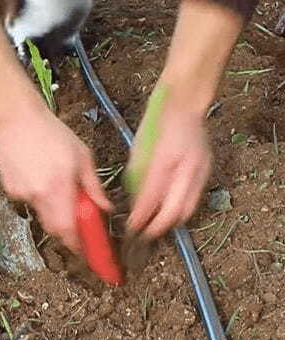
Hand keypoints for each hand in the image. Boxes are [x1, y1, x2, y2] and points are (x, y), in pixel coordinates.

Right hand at [0, 105, 110, 254]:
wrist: (16, 117)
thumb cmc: (52, 133)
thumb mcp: (82, 156)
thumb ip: (94, 186)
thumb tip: (105, 208)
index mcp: (59, 188)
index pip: (69, 230)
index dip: (78, 245)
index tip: (87, 252)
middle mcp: (39, 195)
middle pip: (54, 228)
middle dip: (67, 231)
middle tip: (77, 223)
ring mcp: (22, 193)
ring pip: (42, 213)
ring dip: (53, 208)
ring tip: (54, 180)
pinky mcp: (10, 188)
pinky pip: (29, 200)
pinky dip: (38, 195)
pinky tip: (38, 173)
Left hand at [127, 97, 211, 238]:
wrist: (185, 105)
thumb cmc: (157, 122)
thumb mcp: (139, 148)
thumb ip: (137, 176)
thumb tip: (133, 200)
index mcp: (165, 159)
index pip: (152, 196)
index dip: (141, 216)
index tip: (131, 227)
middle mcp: (185, 168)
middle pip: (174, 211)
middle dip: (158, 227)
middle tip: (143, 235)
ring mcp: (200, 171)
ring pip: (187, 209)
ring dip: (171, 222)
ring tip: (156, 227)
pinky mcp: (207, 171)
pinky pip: (194, 199)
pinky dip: (181, 210)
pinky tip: (170, 212)